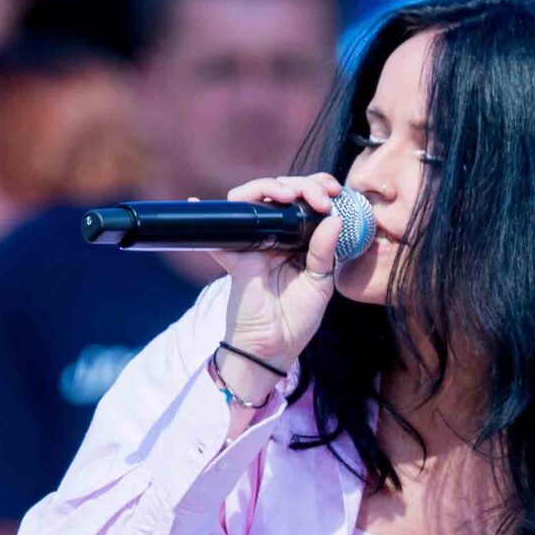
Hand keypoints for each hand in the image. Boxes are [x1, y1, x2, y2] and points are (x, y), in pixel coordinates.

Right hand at [212, 173, 348, 374]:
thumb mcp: (320, 284)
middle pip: (281, 193)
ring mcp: (253, 242)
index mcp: (298, 239)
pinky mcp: (235, 255)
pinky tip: (199, 199)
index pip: (305, 201)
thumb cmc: (296, 319)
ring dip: (270, 187)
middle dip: (302, 185)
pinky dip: (209, 212)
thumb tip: (334, 219)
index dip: (318, 188)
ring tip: (290, 196)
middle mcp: (275, 235)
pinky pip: (221, 232)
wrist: (273, 348)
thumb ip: (325, 251)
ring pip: (252, 199)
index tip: (335, 192)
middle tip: (320, 198)